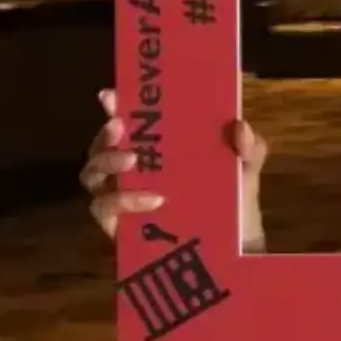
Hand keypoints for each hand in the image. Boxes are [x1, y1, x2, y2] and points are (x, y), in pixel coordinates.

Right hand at [80, 90, 269, 248]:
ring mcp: (121, 197)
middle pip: (100, 146)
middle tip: (120, 127)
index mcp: (158, 147)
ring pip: (92, 175)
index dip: (114, 106)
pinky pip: (104, 209)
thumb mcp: (245, 167)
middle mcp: (132, 169)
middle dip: (104, 135)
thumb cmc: (234, 198)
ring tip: (133, 161)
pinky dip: (123, 200)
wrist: (237, 245)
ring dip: (107, 163)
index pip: (127, 121)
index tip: (110, 95)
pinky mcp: (119, 226)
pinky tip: (152, 200)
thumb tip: (239, 126)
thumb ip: (248, 147)